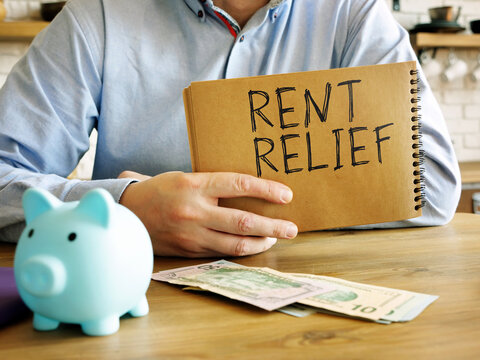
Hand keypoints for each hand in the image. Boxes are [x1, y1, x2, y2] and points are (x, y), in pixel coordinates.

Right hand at [118, 171, 297, 257]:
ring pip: (235, 243)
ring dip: (261, 242)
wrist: (128, 211)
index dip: (266, 190)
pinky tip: (253, 246)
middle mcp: (194, 210)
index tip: (286, 195)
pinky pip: (222, 252)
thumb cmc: (160, 190)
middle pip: (243, 221)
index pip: (239, 185)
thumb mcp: (185, 177)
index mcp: (194, 184)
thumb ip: (214, 184)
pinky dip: (241, 250)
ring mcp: (192, 233)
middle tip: (292, 228)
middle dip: (273, 226)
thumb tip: (249, 187)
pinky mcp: (189, 250)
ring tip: (276, 239)